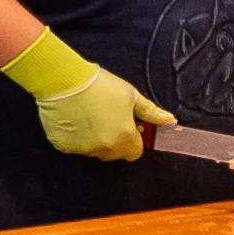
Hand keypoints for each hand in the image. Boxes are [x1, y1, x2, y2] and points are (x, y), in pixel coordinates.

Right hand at [0, 30, 173, 162]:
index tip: (126, 125)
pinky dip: (75, 137)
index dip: (133, 139)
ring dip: (94, 139)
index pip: (135, 152)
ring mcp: (83, 150)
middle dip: (114, 140)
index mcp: (124, 138)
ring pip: (94, 150)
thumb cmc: (100, 85)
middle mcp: (104, 149)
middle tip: (106, 116)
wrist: (65, 81)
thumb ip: (151, 112)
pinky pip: (75, 146)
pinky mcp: (64, 146)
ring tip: (88, 115)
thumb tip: (170, 121)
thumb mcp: (131, 95)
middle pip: (114, 153)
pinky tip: (74, 118)